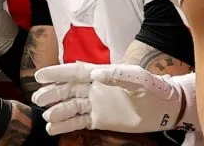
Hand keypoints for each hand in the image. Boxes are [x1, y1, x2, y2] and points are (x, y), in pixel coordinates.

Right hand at [32, 62, 197, 134]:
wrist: (166, 108)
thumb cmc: (152, 87)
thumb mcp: (136, 77)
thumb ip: (116, 75)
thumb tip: (94, 75)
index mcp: (100, 75)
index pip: (73, 73)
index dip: (56, 74)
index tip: (39, 76)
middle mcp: (93, 89)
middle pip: (67, 90)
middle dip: (51, 94)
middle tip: (37, 99)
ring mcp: (94, 105)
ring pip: (69, 107)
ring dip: (56, 111)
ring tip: (46, 117)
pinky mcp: (98, 120)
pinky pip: (77, 122)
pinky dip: (64, 125)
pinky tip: (52, 129)